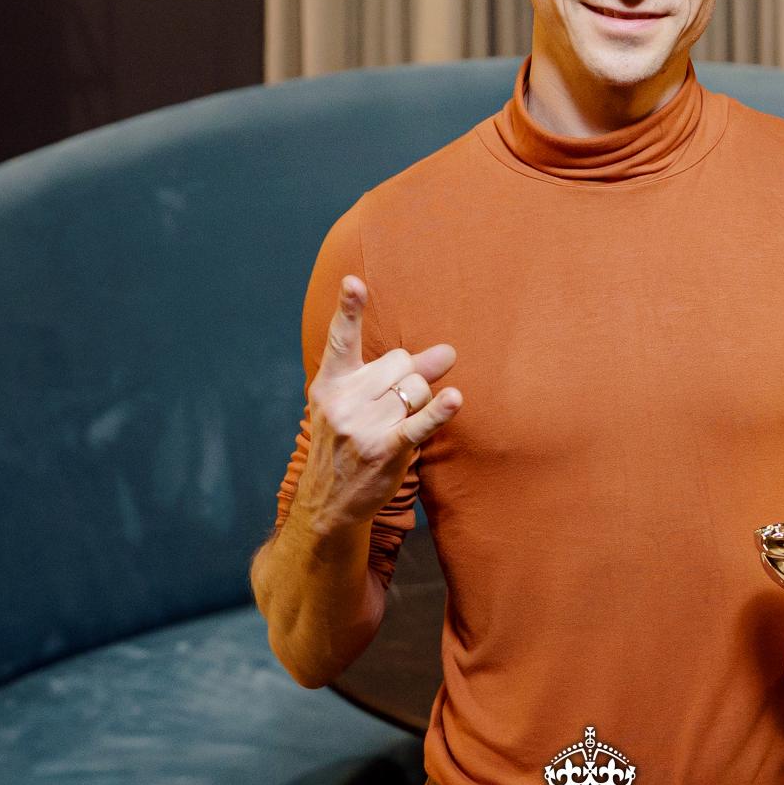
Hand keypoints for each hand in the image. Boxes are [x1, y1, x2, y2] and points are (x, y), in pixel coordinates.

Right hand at [299, 275, 461, 528]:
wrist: (329, 502)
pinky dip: (439, 412)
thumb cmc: (351, 441)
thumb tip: (449, 351)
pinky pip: (419, 423)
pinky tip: (454, 400)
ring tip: (398, 425)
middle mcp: (343, 400)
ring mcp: (361, 426)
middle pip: (401, 364)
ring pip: (416, 389)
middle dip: (408, 380)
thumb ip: (406, 373)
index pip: (341, 340)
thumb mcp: (362, 403)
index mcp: (330, 383)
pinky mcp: (384, 450)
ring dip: (421, 403)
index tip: (354, 282)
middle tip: (391, 408)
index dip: (349, 309)